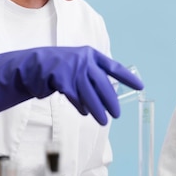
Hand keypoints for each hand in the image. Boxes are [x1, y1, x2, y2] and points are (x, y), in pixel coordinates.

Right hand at [0, 46, 142, 124]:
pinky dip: (82, 106)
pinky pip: (77, 97)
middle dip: (111, 101)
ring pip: (91, 94)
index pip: (114, 68)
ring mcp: (73, 69)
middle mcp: (84, 60)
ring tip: (103, 120)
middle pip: (103, 85)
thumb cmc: (60, 68)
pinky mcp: (63, 80)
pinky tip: (85, 112)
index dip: (128, 78)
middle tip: (117, 114)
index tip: (141, 87)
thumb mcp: (78, 66)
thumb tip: (109, 95)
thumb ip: (93, 76)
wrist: (33, 65)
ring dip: (98, 109)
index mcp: (91, 55)